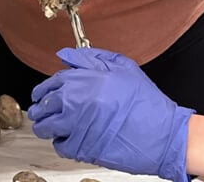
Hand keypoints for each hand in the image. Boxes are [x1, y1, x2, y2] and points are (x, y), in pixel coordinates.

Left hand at [29, 47, 192, 181]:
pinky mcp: (83, 148)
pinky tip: (66, 139)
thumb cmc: (146, 102)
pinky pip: (61, 146)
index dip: (45, 89)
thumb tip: (67, 55)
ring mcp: (78, 126)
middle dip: (40, 108)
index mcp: (84, 81)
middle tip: (41, 112)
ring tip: (49, 127)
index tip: (43, 94)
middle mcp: (76, 102)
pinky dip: (60, 143)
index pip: (52, 83)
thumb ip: (91, 58)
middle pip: (45, 105)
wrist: (163, 133)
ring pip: (47, 127)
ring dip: (45, 126)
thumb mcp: (123, 68)